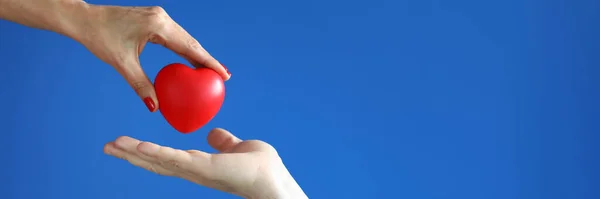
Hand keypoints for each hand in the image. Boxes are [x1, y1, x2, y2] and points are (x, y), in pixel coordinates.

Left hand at [73, 4, 230, 111]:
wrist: (84, 19)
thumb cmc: (100, 38)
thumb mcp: (122, 63)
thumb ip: (141, 85)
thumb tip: (155, 107)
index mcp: (158, 26)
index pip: (189, 47)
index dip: (208, 62)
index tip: (224, 74)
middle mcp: (162, 18)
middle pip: (191, 42)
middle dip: (207, 60)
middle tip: (223, 77)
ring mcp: (158, 16)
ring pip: (184, 38)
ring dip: (197, 54)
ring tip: (211, 71)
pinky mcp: (153, 19)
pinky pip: (175, 36)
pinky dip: (185, 48)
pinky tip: (190, 59)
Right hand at [103, 128, 307, 198]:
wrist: (274, 182)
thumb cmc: (262, 169)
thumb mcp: (238, 148)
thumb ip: (224, 142)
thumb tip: (212, 133)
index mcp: (199, 165)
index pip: (166, 158)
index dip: (145, 152)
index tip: (126, 144)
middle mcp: (193, 171)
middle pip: (155, 162)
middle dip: (130, 154)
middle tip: (107, 146)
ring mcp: (196, 171)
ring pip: (159, 161)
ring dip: (134, 153)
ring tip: (111, 145)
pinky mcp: (203, 169)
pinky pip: (174, 159)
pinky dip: (155, 153)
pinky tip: (138, 146)